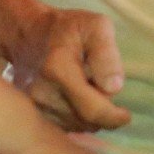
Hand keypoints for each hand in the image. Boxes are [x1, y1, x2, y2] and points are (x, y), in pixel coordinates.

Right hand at [0, 0, 130, 132]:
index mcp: (58, 69)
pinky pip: (64, 127)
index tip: (126, 116)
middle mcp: (42, 92)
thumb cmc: (67, 29)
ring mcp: (34, 105)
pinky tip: (75, 100)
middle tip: (100, 86)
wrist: (27, 35)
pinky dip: (76, 119)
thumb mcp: (96, 26)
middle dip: (101, 111)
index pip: (92, 110)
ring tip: (85, 89)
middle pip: (86, 121)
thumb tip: (114, 88)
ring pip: (76, 126)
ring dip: (89, 115)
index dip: (113, 118)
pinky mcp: (31, 113)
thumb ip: (107, 54)